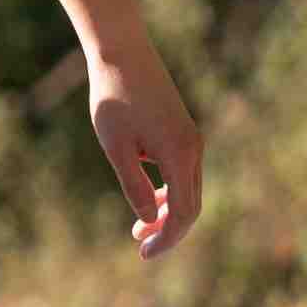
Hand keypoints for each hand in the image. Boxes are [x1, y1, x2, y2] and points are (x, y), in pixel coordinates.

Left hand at [91, 52, 204, 258]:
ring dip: (167, 212)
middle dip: (168, 230)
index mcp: (180, 154)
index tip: (144, 254)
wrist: (122, 52)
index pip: (184, 212)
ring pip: (188, 188)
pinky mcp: (182, 130)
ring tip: (139, 230)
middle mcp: (193, 147)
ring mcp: (190, 137)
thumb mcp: (116, 147)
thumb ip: (134, 185)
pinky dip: (169, 191)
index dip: (167, 238)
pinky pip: (183, 171)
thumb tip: (148, 220)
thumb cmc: (113, 97)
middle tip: (141, 248)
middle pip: (191, 204)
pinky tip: (148, 198)